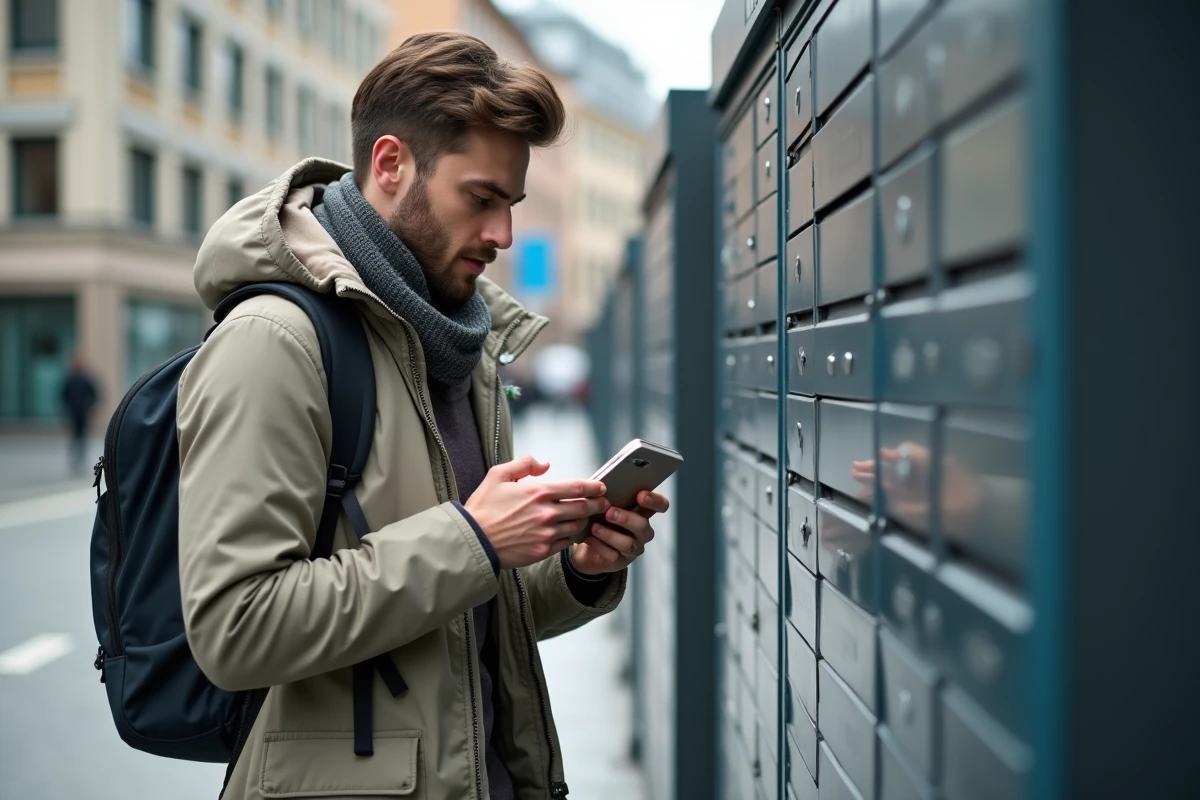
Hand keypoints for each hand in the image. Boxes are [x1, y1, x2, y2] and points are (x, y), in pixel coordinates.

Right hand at [464, 456, 609, 569]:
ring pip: (577, 525)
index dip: (594, 487)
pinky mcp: (543, 551)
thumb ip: (524, 464)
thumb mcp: (498, 475)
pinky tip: (571, 533)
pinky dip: (572, 536)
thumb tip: (545, 464)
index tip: (602, 487)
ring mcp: (546, 534)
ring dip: (585, 521)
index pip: (577, 487)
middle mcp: (547, 513)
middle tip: (603, 503)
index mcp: (539, 492)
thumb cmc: (483, 507)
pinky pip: (566, 542)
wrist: (473, 540)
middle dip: (598, 504)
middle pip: (584, 507)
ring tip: (587, 517)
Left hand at [569, 490, 670, 575]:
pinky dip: (599, 546)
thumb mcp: (603, 503)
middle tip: (610, 512)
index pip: (660, 505)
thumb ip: (608, 495)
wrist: (584, 543)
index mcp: (642, 512)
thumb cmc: (597, 517)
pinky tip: (589, 539)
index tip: (641, 495)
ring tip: (595, 527)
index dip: (655, 501)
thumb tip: (603, 485)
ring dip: (610, 534)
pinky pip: (613, 555)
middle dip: (626, 518)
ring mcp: (633, 547)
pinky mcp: (620, 561)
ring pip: (628, 543)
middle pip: (643, 525)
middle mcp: (642, 530)